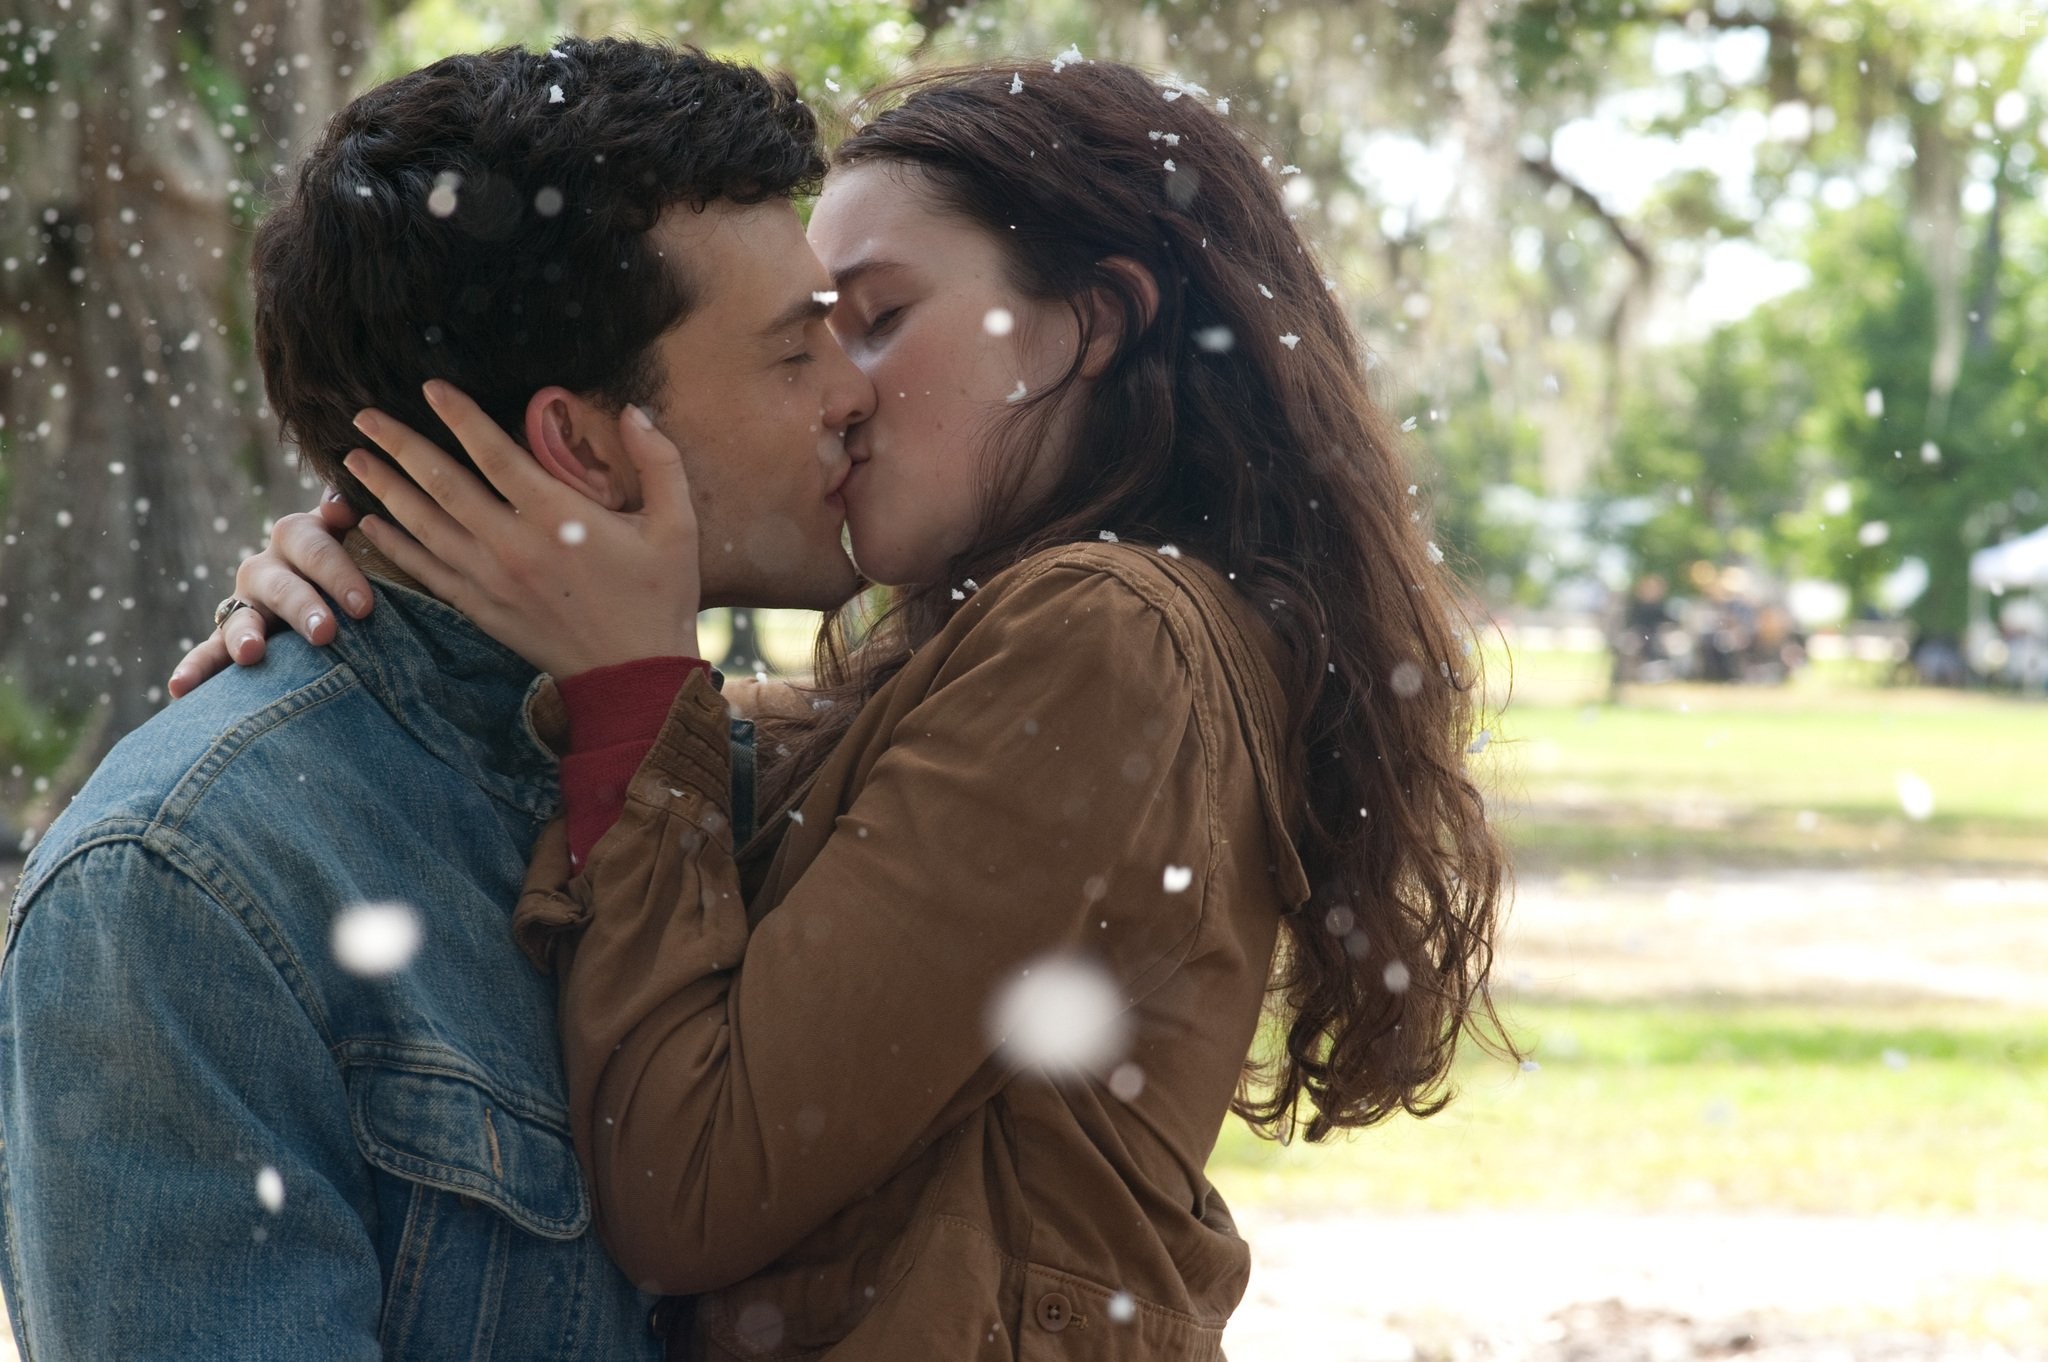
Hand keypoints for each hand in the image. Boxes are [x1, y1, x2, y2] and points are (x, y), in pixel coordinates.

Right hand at [167, 493, 373, 697]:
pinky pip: (209, 652)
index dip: (340, 575)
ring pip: (239, 618)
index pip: (317, 550)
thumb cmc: (362, 557)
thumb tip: (342, 504)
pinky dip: (196, 669)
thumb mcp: (363, 533)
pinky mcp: (229, 635)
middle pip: (282, 586)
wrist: (336, 580)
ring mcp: (244, 602)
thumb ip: (354, 521)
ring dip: (244, 635)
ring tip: (251, 654)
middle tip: (325, 633)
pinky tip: (179, 689)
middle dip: (302, 608)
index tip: (364, 607)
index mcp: (300, 536)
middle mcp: (267, 567)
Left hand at [345, 381, 700, 677]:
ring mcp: (492, 581)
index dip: (460, 417)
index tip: (430, 387)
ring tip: (354, 460)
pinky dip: (395, 546)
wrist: (636, 678)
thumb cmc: (660, 598)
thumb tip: (634, 411)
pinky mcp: (482, 610)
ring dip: (386, 489)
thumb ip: (660, 462)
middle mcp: (514, 546)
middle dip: (399, 446)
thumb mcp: (677, 526)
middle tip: (362, 417)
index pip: (495, 454)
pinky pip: (427, 572)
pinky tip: (372, 524)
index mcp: (560, 519)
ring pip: (424, 526)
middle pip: (443, 485)